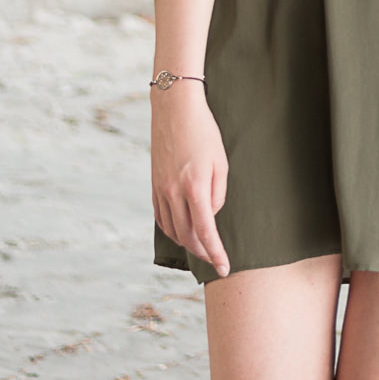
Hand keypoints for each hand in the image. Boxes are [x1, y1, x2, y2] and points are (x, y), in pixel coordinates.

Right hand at [150, 88, 231, 278]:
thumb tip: (210, 216)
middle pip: (187, 236)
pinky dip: (173, 231)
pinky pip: (161, 218)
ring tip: (203, 249)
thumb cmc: (204, 134)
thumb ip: (217, 194)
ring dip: (188, 244)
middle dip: (203, 252)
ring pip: (172, 230)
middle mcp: (174, 193)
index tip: (224, 268)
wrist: (174, 112)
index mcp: (195, 187)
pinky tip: (183, 233)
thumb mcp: (221, 162)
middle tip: (217, 261)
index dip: (215, 253)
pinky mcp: (154, 187)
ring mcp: (160, 191)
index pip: (205, 231)